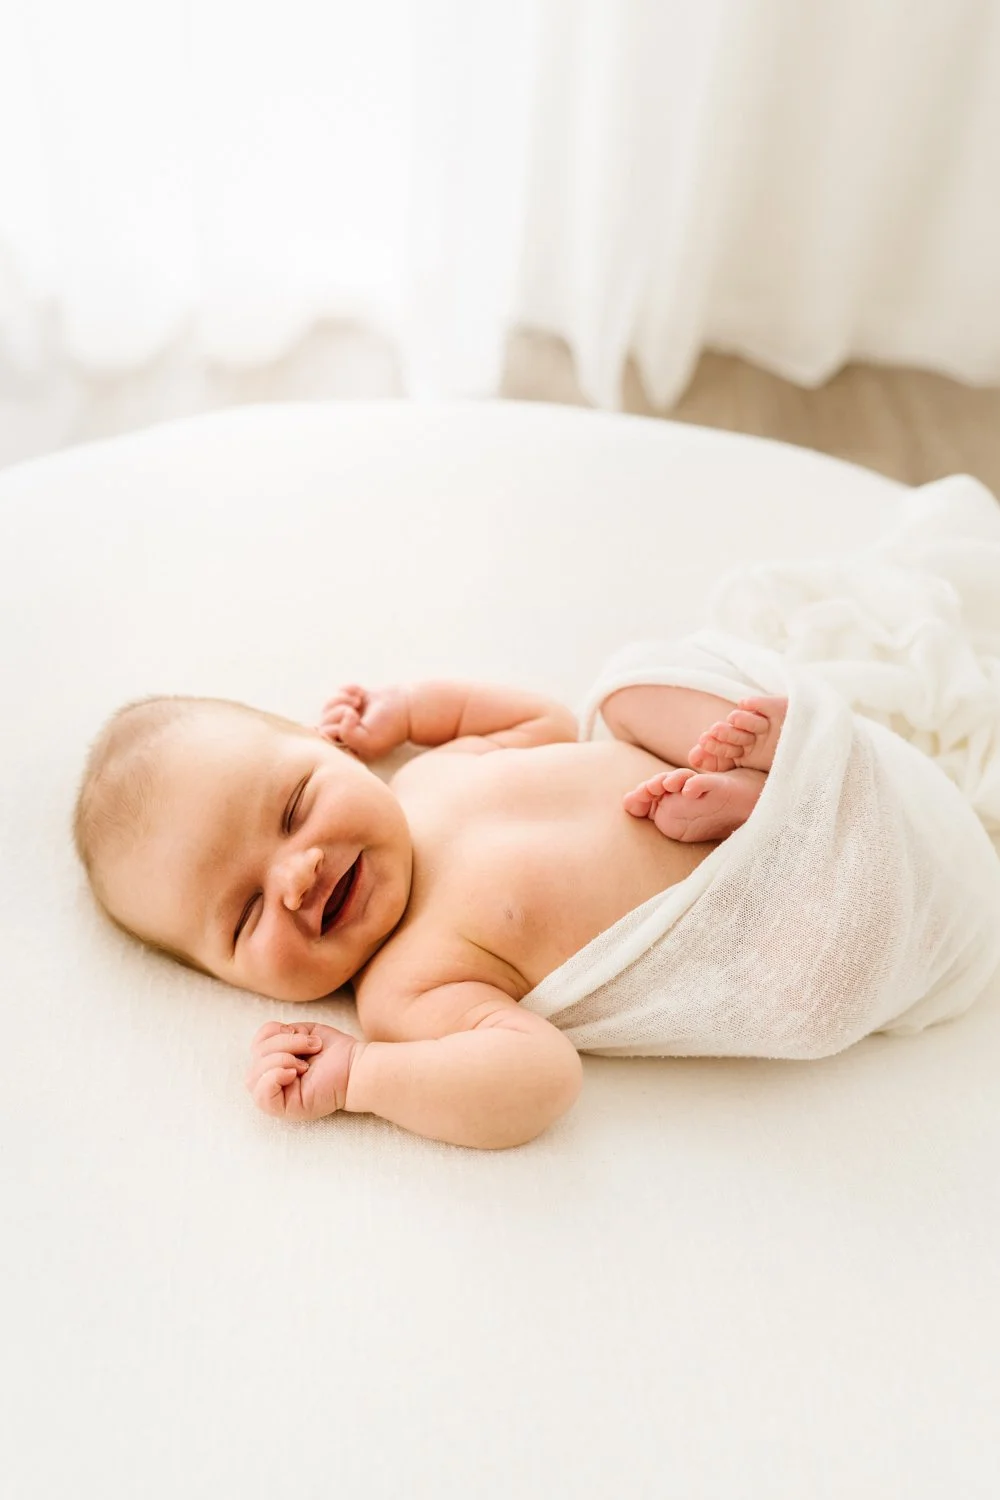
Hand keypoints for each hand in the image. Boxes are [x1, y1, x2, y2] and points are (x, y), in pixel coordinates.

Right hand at [246, 1021, 362, 1120]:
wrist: (356, 1068)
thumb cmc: (334, 1052)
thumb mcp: (304, 1032)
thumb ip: (280, 1034)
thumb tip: (266, 1045)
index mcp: (275, 1063)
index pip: (256, 1046)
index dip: (274, 1032)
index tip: (301, 1034)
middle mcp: (272, 1080)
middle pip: (255, 1058)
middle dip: (283, 1044)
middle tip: (312, 1047)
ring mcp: (277, 1096)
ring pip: (254, 1076)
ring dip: (281, 1059)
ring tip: (305, 1064)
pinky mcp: (285, 1109)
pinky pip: (261, 1096)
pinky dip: (274, 1077)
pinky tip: (293, 1073)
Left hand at [317, 684, 409, 759]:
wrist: (408, 708)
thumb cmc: (390, 727)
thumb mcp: (367, 740)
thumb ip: (347, 735)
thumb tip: (342, 716)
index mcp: (349, 746)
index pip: (326, 736)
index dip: (335, 724)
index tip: (354, 719)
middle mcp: (348, 733)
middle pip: (324, 720)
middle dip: (337, 710)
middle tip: (355, 709)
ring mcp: (351, 717)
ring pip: (329, 705)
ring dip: (341, 698)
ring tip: (357, 700)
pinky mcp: (356, 701)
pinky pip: (340, 691)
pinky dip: (349, 688)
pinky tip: (361, 692)